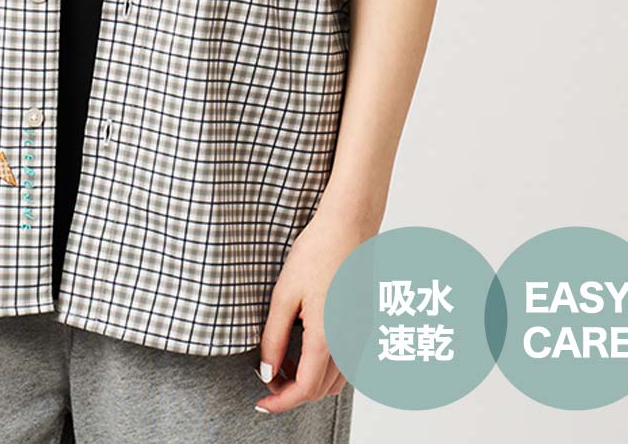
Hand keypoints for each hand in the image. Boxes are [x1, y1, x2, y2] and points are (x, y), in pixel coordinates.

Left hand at [253, 192, 382, 414]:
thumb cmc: (317, 253)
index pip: (304, 390)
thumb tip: (267, 371)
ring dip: (310, 380)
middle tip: (267, 375)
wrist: (349, 225)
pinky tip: (306, 344)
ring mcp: (362, 335)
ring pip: (337, 381)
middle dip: (292, 391)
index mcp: (327, 338)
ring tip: (284, 359)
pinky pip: (346, 362)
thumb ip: (274, 337)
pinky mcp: (366, 324)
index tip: (261, 402)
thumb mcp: (284, 294)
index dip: (280, 402)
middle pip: (320, 391)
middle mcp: (350, 343)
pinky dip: (325, 366)